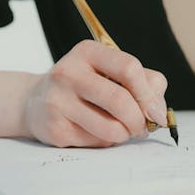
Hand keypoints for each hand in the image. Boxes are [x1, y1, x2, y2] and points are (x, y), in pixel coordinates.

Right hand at [23, 40, 167, 146]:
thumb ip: (142, 82)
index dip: (148, 93)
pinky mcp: (55, 128)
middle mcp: (69, 72)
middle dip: (139, 120)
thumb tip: (158, 110)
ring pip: (110, 128)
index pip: (129, 68)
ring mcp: (58, 101)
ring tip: (122, 130)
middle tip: (142, 127)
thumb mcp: (110, 71)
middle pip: (120, 100)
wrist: (36, 101)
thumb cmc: (84, 85)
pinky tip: (97, 131)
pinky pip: (95, 142)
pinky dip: (106, 141)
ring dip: (125, 134)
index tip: (156, 111)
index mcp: (88, 52)